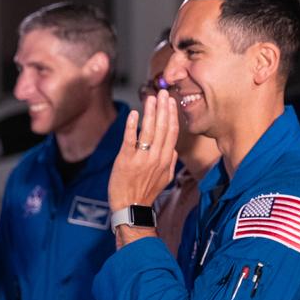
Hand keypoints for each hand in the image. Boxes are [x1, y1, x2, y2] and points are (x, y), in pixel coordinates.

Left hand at [109, 90, 178, 212]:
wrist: (130, 207)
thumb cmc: (146, 193)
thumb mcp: (165, 179)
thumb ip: (171, 162)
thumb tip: (173, 149)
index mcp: (167, 160)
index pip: (172, 132)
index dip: (172, 115)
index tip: (171, 101)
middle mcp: (156, 157)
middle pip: (163, 128)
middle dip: (164, 108)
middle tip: (163, 92)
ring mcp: (141, 158)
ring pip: (149, 131)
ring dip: (151, 112)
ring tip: (151, 98)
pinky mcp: (125, 160)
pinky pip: (130, 140)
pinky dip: (133, 126)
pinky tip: (135, 114)